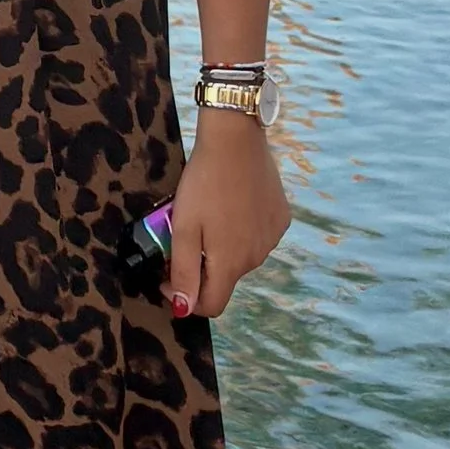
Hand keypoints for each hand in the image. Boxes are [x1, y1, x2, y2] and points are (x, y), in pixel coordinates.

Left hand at [165, 116, 289, 320]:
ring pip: (242, 258)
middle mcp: (257, 257)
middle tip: (185, 235)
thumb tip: (184, 309)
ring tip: (209, 216)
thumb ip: (183, 271)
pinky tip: (232, 205)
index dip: (186, 299)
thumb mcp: (183, 227)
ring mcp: (273, 238)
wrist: (236, 139)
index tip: (168, 275)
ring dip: (222, 248)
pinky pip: (258, 237)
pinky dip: (242, 231)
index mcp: (231, 263)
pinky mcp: (281, 218)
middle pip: (225, 279)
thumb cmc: (204, 182)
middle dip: (202, 267)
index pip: (212, 305)